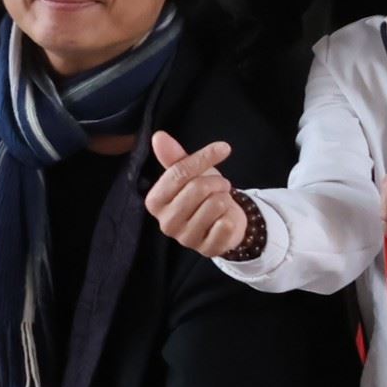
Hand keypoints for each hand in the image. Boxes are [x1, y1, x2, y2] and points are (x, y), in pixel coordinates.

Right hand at [144, 131, 254, 257]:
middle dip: (216, 182)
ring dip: (224, 199)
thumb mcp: (189, 174)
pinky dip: (231, 217)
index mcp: (155, 201)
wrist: (223, 223)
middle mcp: (165, 223)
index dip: (203, 158)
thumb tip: (158, 136)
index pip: (178, 173)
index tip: (223, 148)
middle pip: (197, 188)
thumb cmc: (202, 195)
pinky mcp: (206, 249)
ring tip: (220, 203)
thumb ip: (174, 157)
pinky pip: (226, 225)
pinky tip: (224, 220)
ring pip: (215, 204)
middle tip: (220, 185)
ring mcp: (185, 238)